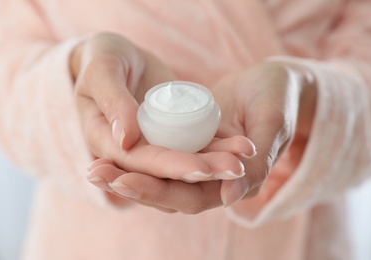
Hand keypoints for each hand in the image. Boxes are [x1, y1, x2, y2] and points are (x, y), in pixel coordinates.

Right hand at [73, 32, 254, 207]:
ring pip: (184, 162)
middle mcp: (129, 150)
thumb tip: (126, 139)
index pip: (137, 162)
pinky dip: (217, 145)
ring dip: (215, 163)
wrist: (121, 56)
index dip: (169, 167)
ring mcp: (152, 144)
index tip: (201, 169)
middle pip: (166, 170)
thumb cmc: (104, 56)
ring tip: (243, 158)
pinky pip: (194, 144)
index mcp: (104, 141)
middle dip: (201, 171)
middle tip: (235, 169)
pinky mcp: (171, 135)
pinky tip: (241, 144)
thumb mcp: (102, 69)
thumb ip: (111, 100)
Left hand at [87, 60, 315, 212]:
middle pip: (166, 192)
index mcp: (233, 184)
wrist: (272, 84)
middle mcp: (212, 181)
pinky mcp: (189, 146)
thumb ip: (258, 163)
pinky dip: (137, 155)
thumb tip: (230, 195)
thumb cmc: (279, 100)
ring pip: (159, 177)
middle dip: (130, 185)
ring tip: (92, 167)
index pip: (190, 197)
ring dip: (126, 173)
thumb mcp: (274, 124)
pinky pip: (160, 155)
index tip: (124, 182)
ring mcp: (198, 164)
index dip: (157, 191)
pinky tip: (109, 150)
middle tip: (95, 173)